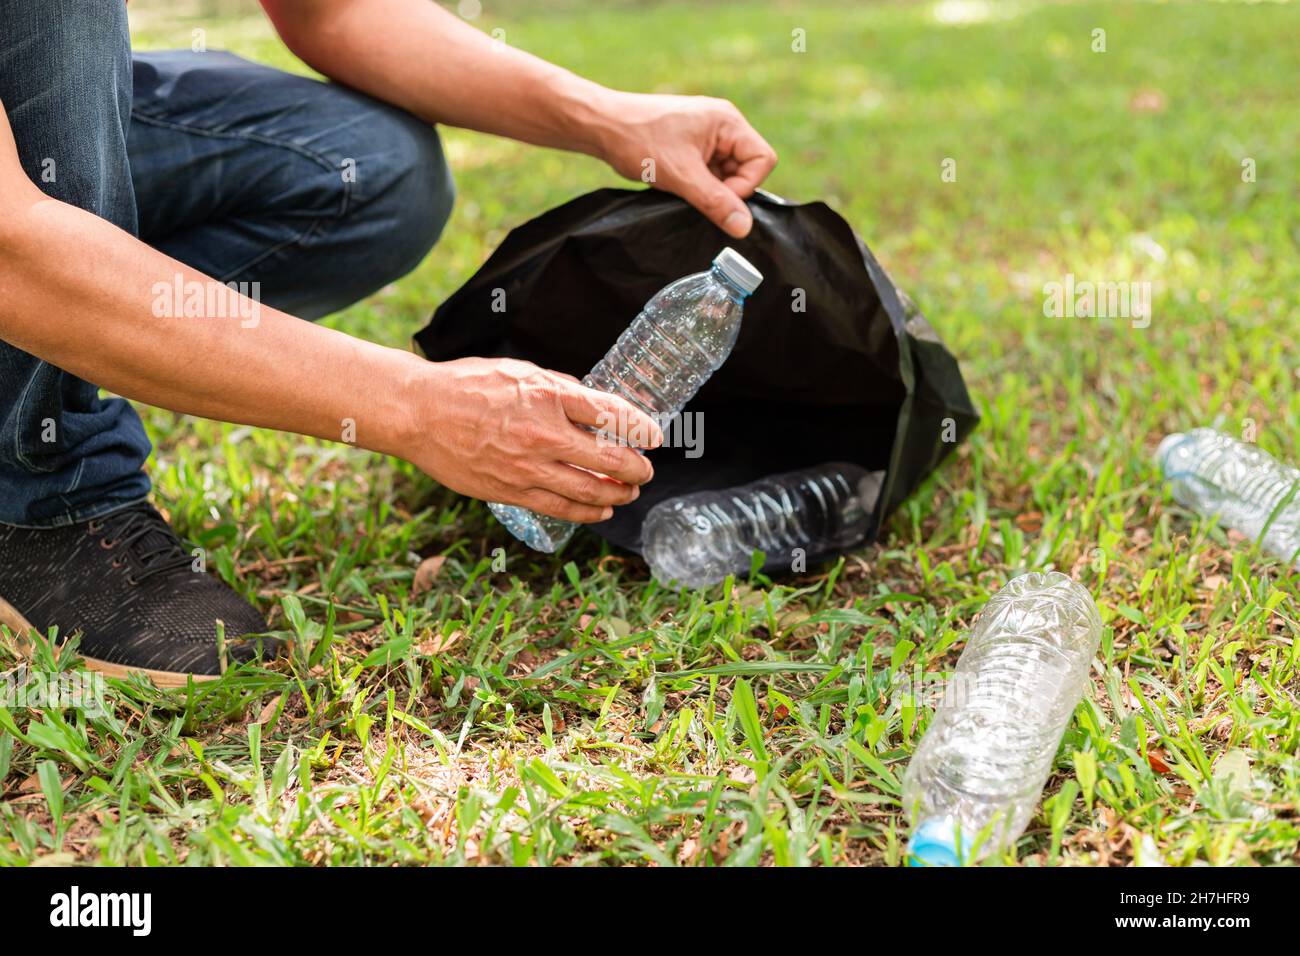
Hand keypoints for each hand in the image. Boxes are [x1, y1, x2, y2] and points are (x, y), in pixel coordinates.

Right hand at [406, 357, 662, 522]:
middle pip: (609, 460)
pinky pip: (559, 508)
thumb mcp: (521, 371)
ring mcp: (527, 467)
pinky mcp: (510, 491)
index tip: (656, 437)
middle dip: (636, 469)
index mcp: (548, 396)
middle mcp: (543, 434)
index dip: (641, 429)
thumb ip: (561, 389)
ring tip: (628, 493)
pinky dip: (587, 511)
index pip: (612, 415)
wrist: (419, 413)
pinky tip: (601, 510)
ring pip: (589, 491)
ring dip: (617, 495)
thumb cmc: (468, 385)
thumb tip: (597, 405)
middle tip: (645, 471)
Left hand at [593, 91, 777, 237]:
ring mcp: (707, 136)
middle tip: (696, 194)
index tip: (716, 197)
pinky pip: (709, 173)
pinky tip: (676, 184)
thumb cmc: (640, 140)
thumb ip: (716, 202)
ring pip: (727, 174)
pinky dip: (697, 185)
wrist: (603, 126)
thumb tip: (744, 228)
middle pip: (746, 168)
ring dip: (709, 189)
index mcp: (728, 122)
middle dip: (725, 189)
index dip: (745, 186)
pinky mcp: (693, 147)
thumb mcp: (682, 176)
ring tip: (681, 185)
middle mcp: (722, 125)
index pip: (762, 160)